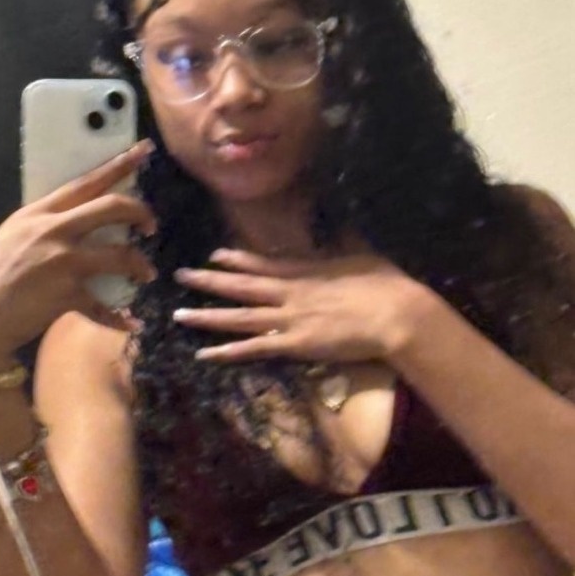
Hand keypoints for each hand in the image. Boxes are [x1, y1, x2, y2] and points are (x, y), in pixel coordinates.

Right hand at [0, 140, 156, 360]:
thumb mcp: (13, 236)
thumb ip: (45, 225)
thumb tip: (78, 221)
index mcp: (38, 212)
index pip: (85, 182)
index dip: (119, 165)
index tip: (145, 150)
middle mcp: (53, 231)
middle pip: (111, 208)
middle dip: (141, 213)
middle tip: (151, 225)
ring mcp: (62, 262)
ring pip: (120, 255)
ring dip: (140, 265)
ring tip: (146, 274)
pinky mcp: (67, 294)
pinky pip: (104, 307)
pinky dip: (119, 319)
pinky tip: (129, 324)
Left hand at [172, 248, 424, 364]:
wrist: (396, 314)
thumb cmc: (386, 285)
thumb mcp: (362, 254)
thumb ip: (345, 240)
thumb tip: (342, 221)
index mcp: (305, 272)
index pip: (263, 263)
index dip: (236, 259)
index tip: (214, 253)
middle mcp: (289, 293)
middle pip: (241, 286)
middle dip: (208, 281)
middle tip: (179, 276)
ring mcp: (289, 319)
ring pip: (239, 317)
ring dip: (207, 316)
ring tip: (178, 314)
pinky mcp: (294, 345)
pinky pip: (254, 349)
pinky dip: (228, 352)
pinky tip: (204, 354)